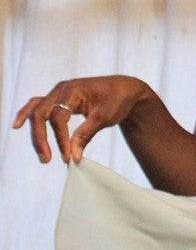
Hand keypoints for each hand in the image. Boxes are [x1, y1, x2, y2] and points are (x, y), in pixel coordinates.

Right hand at [13, 75, 151, 163]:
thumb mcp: (104, 117)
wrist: (124, 89)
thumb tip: (73, 156)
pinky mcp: (59, 99)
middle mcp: (61, 90)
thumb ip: (86, 135)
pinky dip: (28, 115)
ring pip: (36, 112)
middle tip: (47, 160)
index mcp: (73, 90)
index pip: (58, 118)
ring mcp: (57, 93)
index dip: (61, 139)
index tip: (68, 156)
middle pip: (40, 114)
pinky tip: (18, 126)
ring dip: (35, 133)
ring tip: (41, 154)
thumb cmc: (116, 100)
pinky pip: (38, 107)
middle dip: (41, 138)